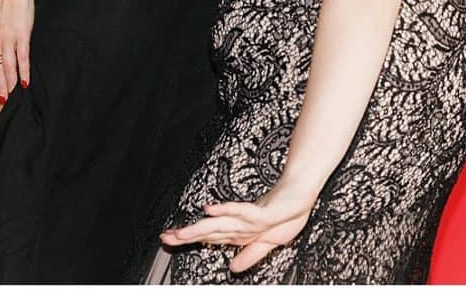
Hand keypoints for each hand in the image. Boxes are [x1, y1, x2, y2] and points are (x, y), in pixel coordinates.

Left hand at [162, 184, 316, 273]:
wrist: (300, 199)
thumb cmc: (285, 216)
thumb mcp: (267, 245)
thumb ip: (249, 255)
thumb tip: (232, 267)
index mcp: (239, 230)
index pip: (209, 236)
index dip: (190, 239)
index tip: (170, 240)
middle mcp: (238, 223)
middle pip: (208, 230)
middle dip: (187, 234)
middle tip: (165, 237)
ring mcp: (247, 217)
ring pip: (219, 223)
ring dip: (199, 227)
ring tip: (181, 231)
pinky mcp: (258, 212)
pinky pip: (239, 211)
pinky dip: (225, 210)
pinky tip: (211, 209)